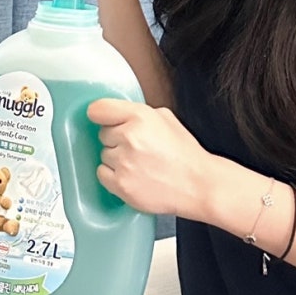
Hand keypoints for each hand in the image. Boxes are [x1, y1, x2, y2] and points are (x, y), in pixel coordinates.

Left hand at [87, 98, 210, 216]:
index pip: (98, 109)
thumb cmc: (184, 153)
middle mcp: (129, 137)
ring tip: (138, 163)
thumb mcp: (165, 118)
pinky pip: (101, 174)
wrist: (198, 184)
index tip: (103, 119)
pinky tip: (132, 174)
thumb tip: (119, 114)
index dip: (101, 115)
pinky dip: (113, 175)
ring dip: (116, 158)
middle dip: (116, 138)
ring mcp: (123, 162)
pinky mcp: (121, 185)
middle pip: (102, 133)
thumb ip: (138, 113)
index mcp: (140, 116)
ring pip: (103, 154)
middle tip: (136, 146)